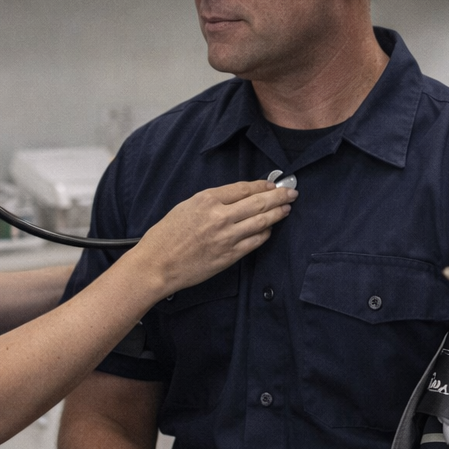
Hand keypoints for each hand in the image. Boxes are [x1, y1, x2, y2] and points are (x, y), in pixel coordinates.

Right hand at [133, 180, 295, 296]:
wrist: (157, 265)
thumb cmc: (166, 236)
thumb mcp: (186, 207)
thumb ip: (212, 201)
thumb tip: (237, 197)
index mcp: (207, 200)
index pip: (243, 189)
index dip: (261, 186)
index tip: (271, 184)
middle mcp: (220, 216)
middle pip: (258, 203)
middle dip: (278, 196)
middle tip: (291, 192)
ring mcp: (227, 237)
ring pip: (261, 221)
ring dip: (277, 214)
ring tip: (287, 208)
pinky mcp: (230, 255)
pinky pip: (255, 242)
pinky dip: (265, 233)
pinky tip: (270, 229)